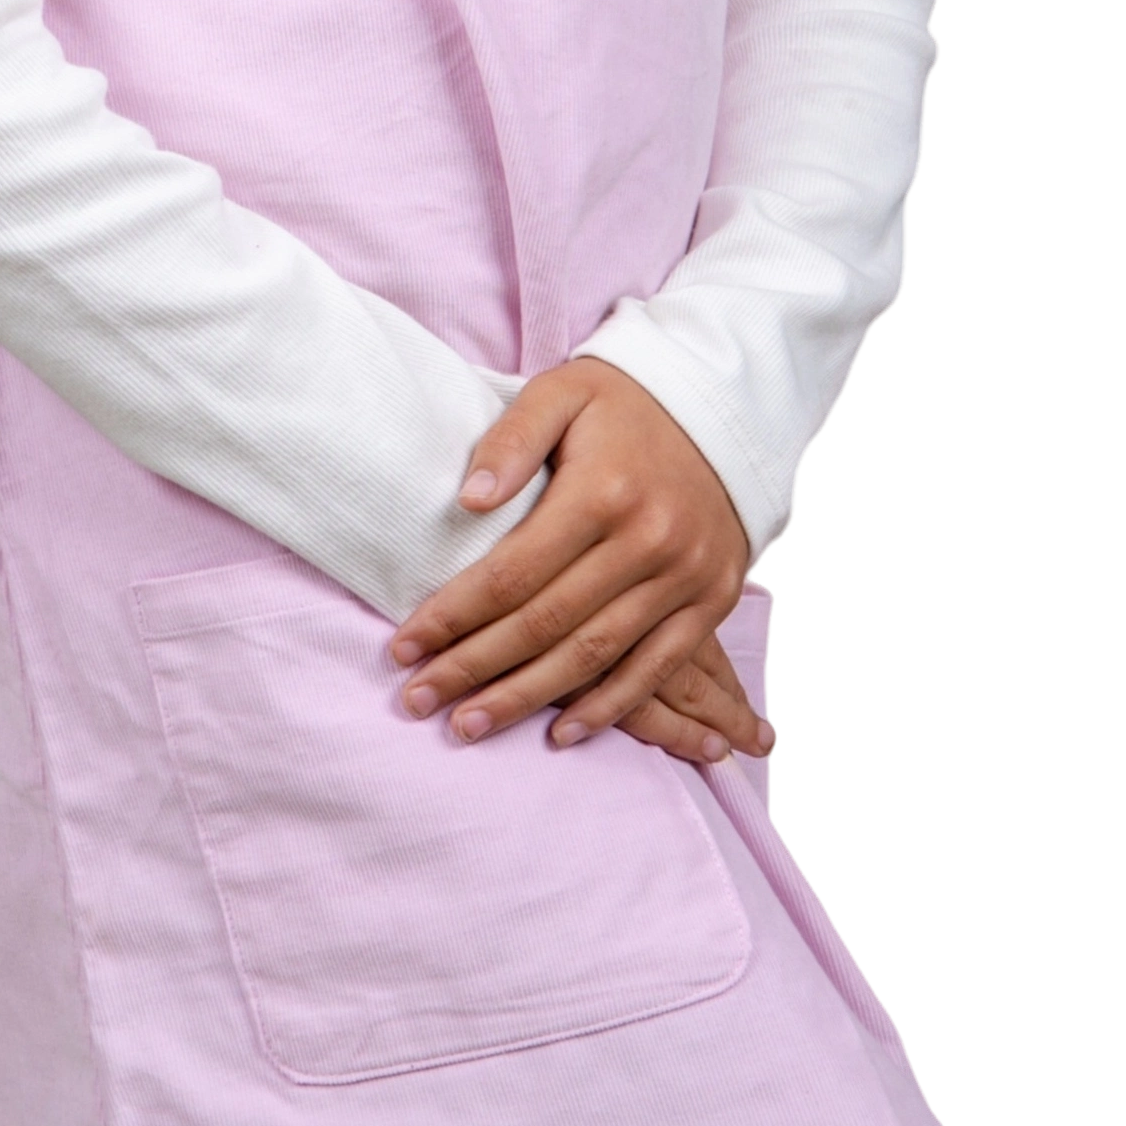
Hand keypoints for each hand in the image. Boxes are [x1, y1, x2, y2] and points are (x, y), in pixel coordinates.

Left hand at [386, 359, 772, 758]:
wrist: (722, 412)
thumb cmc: (624, 404)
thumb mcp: (563, 393)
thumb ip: (511, 439)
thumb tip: (467, 501)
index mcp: (602, 492)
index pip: (511, 573)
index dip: (452, 616)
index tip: (403, 647)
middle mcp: (648, 541)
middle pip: (544, 624)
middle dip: (473, 669)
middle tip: (418, 701)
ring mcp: (684, 576)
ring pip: (594, 656)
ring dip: (527, 698)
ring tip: (469, 726)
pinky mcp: (711, 599)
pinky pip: (656, 668)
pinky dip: (609, 707)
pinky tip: (561, 733)